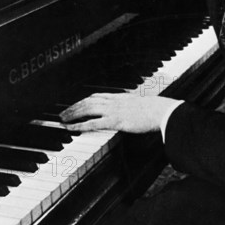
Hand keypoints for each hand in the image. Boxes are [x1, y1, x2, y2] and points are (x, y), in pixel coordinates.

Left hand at [59, 93, 180, 132]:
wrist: (161, 111)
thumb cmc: (155, 109)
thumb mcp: (140, 105)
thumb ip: (131, 106)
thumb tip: (129, 111)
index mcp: (119, 97)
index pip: (96, 96)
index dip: (83, 100)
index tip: (76, 104)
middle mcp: (113, 101)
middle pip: (87, 101)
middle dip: (73, 107)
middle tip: (63, 113)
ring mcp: (113, 110)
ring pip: (86, 109)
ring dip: (72, 114)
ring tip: (63, 120)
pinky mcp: (115, 121)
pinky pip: (92, 123)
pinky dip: (79, 125)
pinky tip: (71, 128)